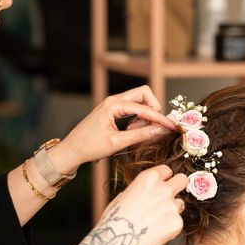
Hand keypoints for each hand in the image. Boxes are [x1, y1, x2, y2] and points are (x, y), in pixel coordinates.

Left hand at [50, 85, 176, 172]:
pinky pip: (132, 107)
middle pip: (144, 94)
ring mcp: (113, 103)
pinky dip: (138, 117)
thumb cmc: (90, 147)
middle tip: (153, 127)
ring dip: (145, 115)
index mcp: (114, 105)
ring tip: (137, 132)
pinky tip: (132, 130)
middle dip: (154, 109)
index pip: (145, 108)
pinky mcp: (113, 109)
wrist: (72, 150)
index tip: (172, 127)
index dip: (160, 118)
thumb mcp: (118, 143)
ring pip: (139, 100)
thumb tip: (160, 130)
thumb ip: (141, 135)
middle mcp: (114, 100)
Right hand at [99, 165, 187, 244]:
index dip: (164, 178)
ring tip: (155, 220)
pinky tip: (155, 231)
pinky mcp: (177, 223)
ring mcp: (172, 206)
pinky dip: (169, 227)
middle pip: (182, 179)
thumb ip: (144, 188)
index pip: (167, 170)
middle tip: (172, 194)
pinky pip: (177, 222)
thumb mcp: (126, 193)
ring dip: (171, 210)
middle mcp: (163, 189)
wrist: (118, 240)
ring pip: (180, 204)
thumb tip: (152, 190)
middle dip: (179, 185)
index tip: (163, 183)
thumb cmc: (116, 218)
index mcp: (149, 178)